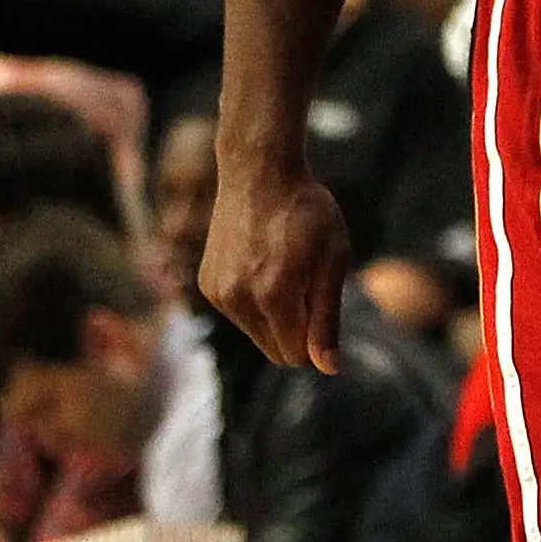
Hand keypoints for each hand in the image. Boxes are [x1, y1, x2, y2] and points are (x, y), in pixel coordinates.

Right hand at [200, 157, 352, 370]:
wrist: (258, 173)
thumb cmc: (307, 211)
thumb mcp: (333, 257)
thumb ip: (327, 316)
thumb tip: (327, 368)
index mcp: (273, 295)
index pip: (296, 356)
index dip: (317, 340)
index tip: (324, 302)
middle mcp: (238, 300)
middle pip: (275, 351)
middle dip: (297, 330)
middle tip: (308, 282)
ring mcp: (217, 294)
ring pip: (256, 334)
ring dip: (276, 315)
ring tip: (286, 267)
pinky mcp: (207, 285)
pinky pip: (239, 314)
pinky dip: (255, 302)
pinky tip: (263, 262)